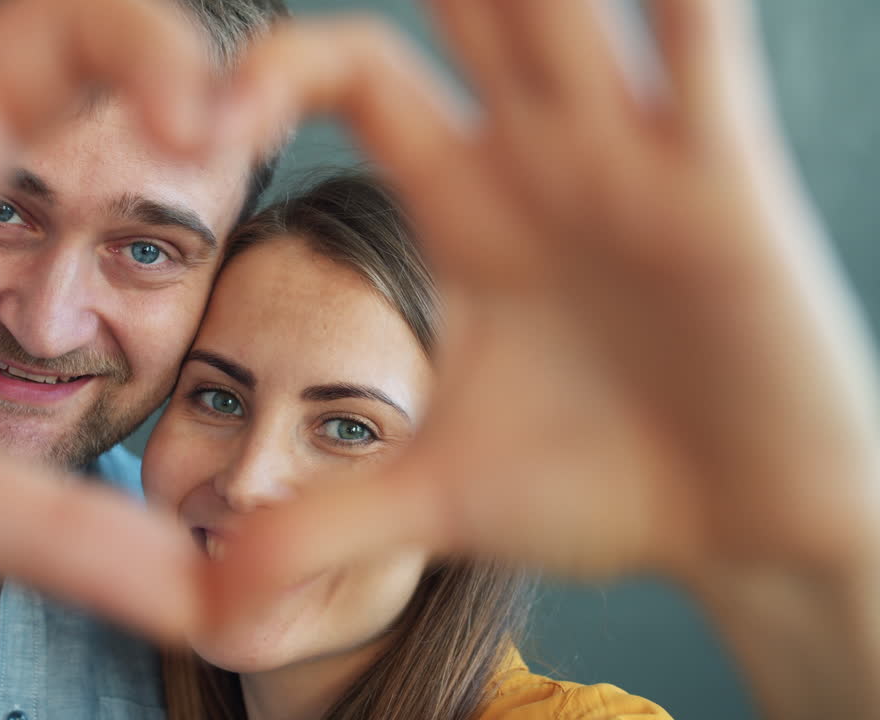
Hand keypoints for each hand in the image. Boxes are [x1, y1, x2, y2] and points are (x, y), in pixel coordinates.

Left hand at [217, 0, 878, 624]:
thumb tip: (208, 604)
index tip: (209, 118)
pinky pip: (702, 51)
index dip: (279, 67)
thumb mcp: (434, 503)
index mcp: (464, 206)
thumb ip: (321, 528)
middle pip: (468, 7)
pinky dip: (683, 3)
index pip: (360, 76)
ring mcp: (634, 159)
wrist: (738, 529)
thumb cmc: (598, 494)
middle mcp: (542, 161)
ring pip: (571, 7)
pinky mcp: (725, 182)